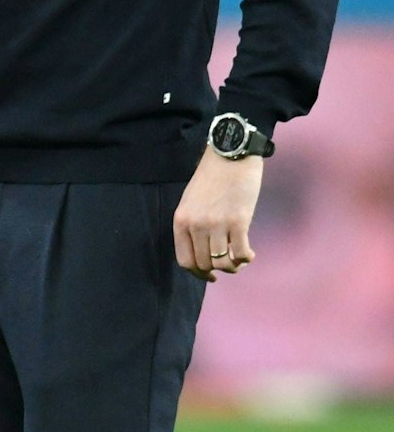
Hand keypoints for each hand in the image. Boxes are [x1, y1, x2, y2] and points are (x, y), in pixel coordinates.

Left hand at [173, 149, 261, 281]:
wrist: (229, 155)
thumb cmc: (211, 178)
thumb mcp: (191, 202)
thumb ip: (193, 225)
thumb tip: (204, 252)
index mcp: (181, 221)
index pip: (185, 261)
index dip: (199, 273)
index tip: (211, 275)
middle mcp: (196, 225)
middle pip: (205, 265)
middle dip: (219, 270)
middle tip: (231, 263)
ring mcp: (216, 224)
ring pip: (223, 263)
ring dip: (235, 266)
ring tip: (241, 257)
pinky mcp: (238, 221)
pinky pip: (240, 253)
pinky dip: (247, 258)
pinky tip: (250, 253)